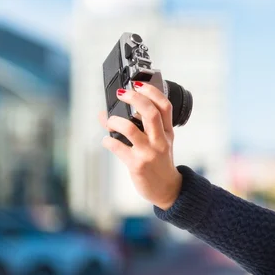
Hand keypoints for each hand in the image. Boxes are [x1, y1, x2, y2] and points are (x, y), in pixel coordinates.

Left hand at [99, 83, 181, 209]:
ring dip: (114, 121)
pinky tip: (107, 140)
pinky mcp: (137, 164)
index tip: (138, 84)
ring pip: (130, 129)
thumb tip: (107, 113)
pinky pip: (117, 147)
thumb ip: (139, 128)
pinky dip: (107, 140)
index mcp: (167, 132)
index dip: (152, 92)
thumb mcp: (159, 143)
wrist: (167, 190)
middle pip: (150, 112)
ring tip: (110, 121)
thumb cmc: (160, 164)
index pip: (165, 106)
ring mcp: (149, 153)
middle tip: (121, 94)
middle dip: (134, 98)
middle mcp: (160, 141)